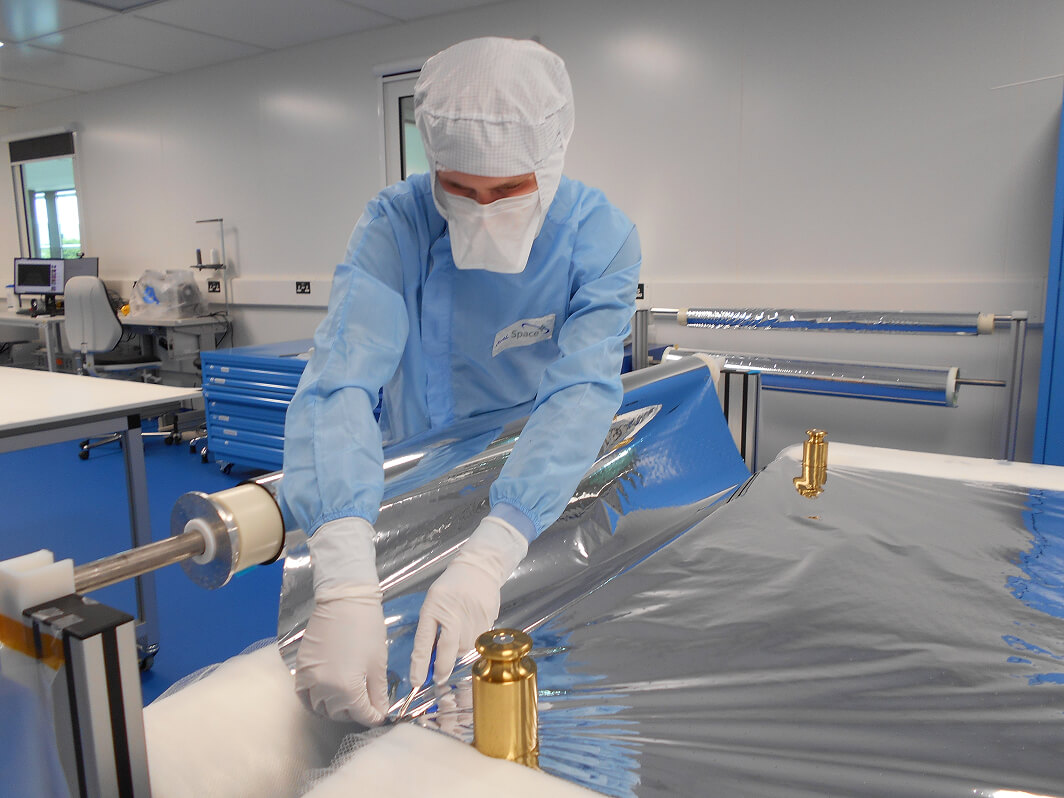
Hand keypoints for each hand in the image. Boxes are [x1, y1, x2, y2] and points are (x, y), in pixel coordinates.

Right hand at [294, 585, 388, 724]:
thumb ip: (377, 692)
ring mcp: (309, 678)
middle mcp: (324, 688)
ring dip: (334, 709)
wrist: (344, 600)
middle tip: (366, 705)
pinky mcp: (300, 667)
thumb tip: (381, 711)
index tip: (380, 714)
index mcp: (347, 688)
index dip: (373, 716)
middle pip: (339, 713)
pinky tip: (325, 695)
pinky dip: (313, 699)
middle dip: (355, 713)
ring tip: (347, 701)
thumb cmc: (366, 628)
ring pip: (319, 707)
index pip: (361, 714)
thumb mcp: (377, 663)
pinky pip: (303, 694)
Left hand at [410, 516, 528, 685]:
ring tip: (457, 634)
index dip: (420, 665)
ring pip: (463, 649)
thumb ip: (430, 628)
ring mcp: (472, 618)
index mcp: (434, 608)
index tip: (417, 682)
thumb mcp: (433, 602)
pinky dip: (471, 642)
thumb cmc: (451, 586)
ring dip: (457, 651)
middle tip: (438, 677)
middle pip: (448, 652)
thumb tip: (431, 658)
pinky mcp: (488, 621)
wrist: (480, 568)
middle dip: (442, 668)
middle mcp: (453, 614)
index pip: (424, 642)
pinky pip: (477, 642)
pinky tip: (469, 628)